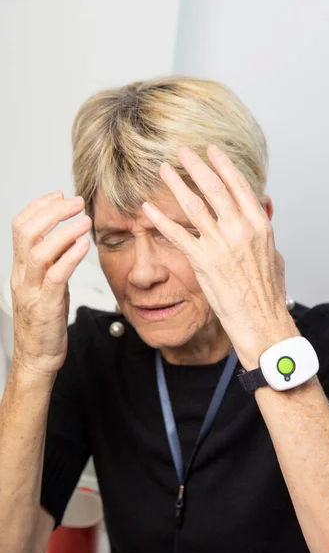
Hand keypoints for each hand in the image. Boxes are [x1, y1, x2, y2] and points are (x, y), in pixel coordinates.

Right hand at [10, 191, 91, 375]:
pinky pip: (56, 275)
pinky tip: (84, 245)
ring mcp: (32, 291)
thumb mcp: (45, 286)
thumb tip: (67, 239)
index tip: (59, 194)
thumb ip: (52, 263)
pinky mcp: (46, 306)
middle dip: (51, 211)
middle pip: (25, 232)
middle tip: (76, 202)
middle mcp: (22, 276)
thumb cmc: (45, 323)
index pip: (20, 227)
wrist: (37, 359)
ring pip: (39, 250)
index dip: (39, 206)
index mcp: (20, 269)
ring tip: (85, 220)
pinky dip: (70, 256)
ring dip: (64, 230)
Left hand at [142, 145, 294, 368]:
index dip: (223, 165)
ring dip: (175, 185)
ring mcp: (220, 244)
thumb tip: (262, 209)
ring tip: (163, 170)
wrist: (261, 319)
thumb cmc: (267, 291)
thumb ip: (264, 229)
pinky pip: (177, 235)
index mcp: (258, 224)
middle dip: (196, 166)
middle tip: (182, 151)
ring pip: (193, 206)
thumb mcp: (274, 253)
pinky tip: (148, 208)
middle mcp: (240, 229)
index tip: (211, 151)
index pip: (238, 185)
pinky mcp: (203, 261)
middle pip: (214, 188)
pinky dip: (160, 219)